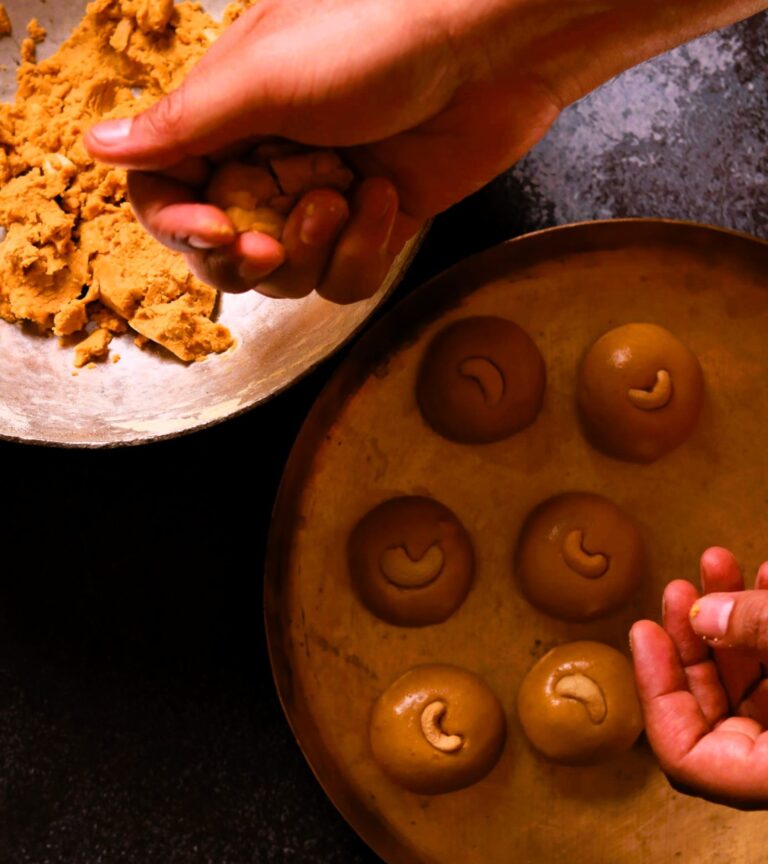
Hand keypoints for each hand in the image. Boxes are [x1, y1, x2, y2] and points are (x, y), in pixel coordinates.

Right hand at [85, 0, 767, 300]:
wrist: (490, 50)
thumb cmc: (375, 39)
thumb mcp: (263, 79)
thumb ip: (182, 127)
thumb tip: (98, 148)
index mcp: (227, 119)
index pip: (166, 194)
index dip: (180, 226)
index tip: (216, 230)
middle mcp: (267, 163)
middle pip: (222, 252)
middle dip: (249, 255)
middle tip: (271, 237)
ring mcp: (321, 197)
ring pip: (286, 276)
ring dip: (314, 247)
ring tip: (348, 193)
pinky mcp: (371, 225)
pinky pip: (344, 277)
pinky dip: (365, 249)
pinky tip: (388, 199)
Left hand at [631, 547, 767, 809]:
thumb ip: (761, 630)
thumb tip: (700, 613)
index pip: (686, 759)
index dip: (656, 692)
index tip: (644, 634)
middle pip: (715, 712)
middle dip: (694, 640)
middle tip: (680, 590)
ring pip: (752, 688)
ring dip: (733, 622)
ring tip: (722, 566)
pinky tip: (765, 581)